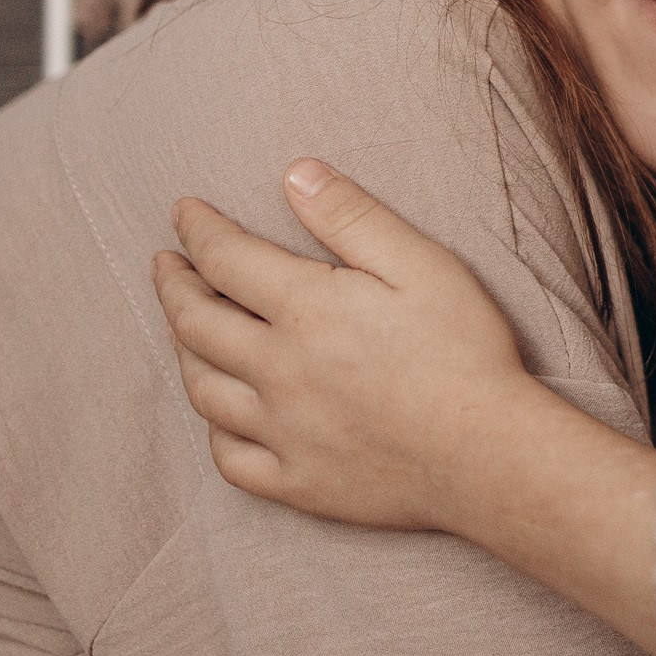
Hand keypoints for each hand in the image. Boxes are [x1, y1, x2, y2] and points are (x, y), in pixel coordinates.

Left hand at [152, 159, 536, 534]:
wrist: (488, 454)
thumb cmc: (464, 352)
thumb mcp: (421, 263)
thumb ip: (352, 217)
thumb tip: (295, 174)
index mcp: (305, 310)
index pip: (225, 259)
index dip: (197, 230)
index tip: (183, 212)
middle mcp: (277, 370)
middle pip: (197, 324)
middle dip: (174, 287)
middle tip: (166, 266)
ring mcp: (282, 432)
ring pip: (203, 390)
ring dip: (184, 352)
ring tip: (184, 331)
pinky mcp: (297, 482)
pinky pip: (230, 459)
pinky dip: (215, 431)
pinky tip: (223, 417)